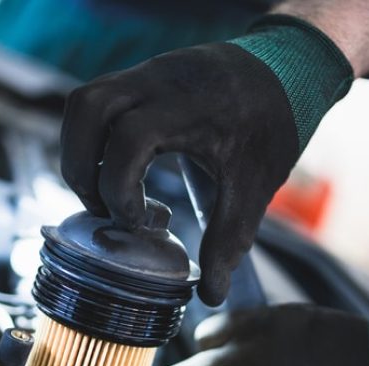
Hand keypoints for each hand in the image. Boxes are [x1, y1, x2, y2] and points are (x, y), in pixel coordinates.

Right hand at [60, 17, 353, 305]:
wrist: (289, 67)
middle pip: (87, 111)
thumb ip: (229, 240)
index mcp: (188, 107)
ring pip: (83, 103)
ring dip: (78, 151)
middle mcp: (158, 80)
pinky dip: (92, 138)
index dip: (120, 187)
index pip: (128, 139)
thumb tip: (210, 294)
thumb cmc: (273, 124)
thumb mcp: (255, 186)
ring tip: (102, 190)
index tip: (139, 222)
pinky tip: (117, 168)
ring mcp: (145, 72)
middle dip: (81, 168)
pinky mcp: (140, 76)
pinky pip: (96, 101)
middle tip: (104, 209)